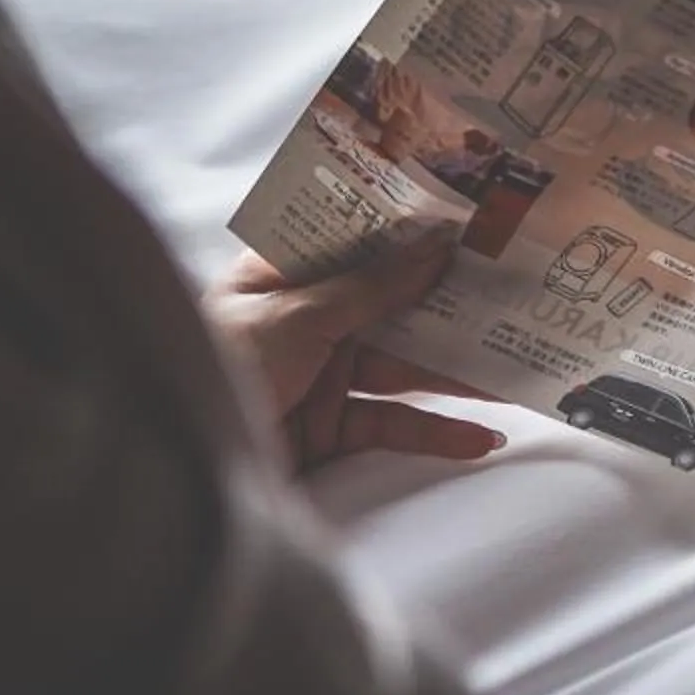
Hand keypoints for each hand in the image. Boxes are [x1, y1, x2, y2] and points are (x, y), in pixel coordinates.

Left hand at [202, 234, 502, 473]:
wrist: (178, 470)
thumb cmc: (221, 366)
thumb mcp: (298, 315)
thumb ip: (372, 286)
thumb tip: (435, 245)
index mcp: (283, 277)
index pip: (357, 245)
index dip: (411, 234)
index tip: (472, 224)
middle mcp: (306, 321)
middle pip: (392, 309)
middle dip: (450, 306)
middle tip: (513, 296)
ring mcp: (321, 376)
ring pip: (403, 368)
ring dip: (457, 373)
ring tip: (516, 370)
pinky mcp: (331, 429)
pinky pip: (395, 425)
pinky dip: (437, 434)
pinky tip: (482, 437)